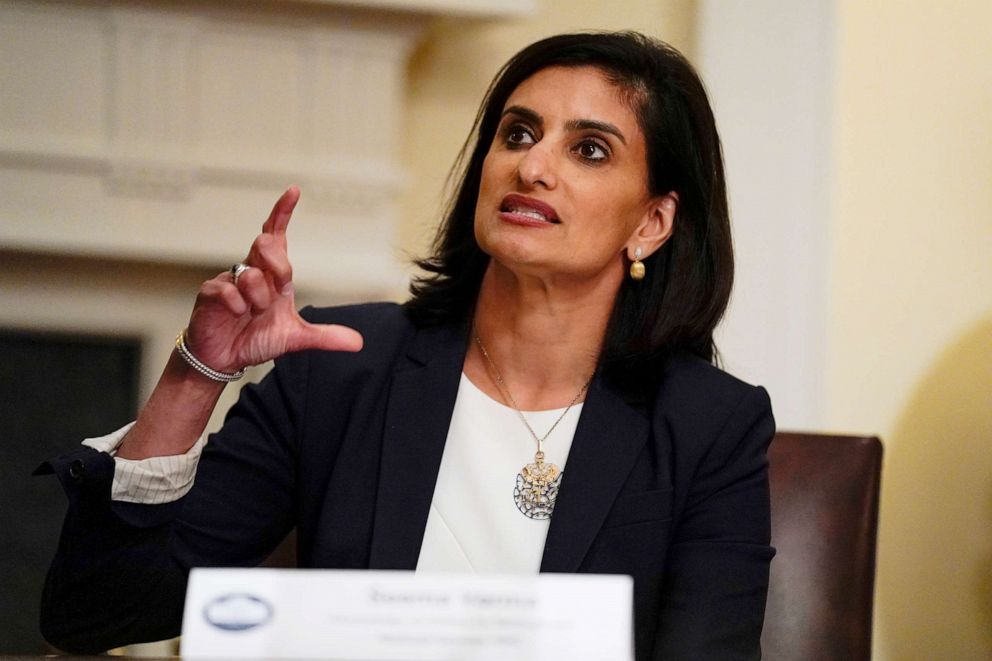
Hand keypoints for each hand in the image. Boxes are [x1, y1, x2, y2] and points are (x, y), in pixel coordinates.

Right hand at [183, 186, 362, 372]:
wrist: (224, 358)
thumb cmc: (255, 339)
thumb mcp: (295, 337)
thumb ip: (324, 336)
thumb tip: (358, 342)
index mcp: (271, 275)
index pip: (276, 235)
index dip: (282, 212)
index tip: (294, 191)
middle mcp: (251, 271)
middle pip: (265, 245)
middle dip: (278, 267)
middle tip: (279, 291)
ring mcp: (228, 279)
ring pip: (249, 273)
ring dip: (258, 298)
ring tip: (252, 314)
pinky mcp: (210, 293)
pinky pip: (227, 290)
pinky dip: (237, 306)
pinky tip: (237, 315)